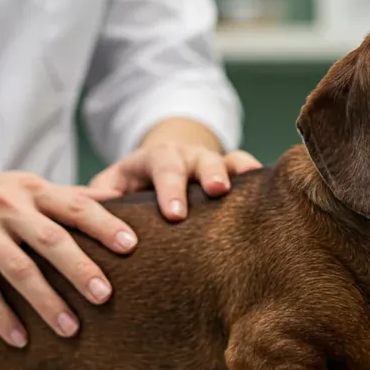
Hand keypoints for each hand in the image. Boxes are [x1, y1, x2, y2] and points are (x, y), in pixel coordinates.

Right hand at [0, 166, 136, 347]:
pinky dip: (0, 316)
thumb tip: (117, 198)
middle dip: (79, 268)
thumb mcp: (22, 185)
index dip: (103, 224)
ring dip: (44, 301)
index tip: (131, 246)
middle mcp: (6, 205)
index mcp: (30, 189)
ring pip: (17, 268)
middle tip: (106, 296)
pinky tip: (19, 340)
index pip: (74, 205)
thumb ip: (67, 195)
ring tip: (70, 329)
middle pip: (50, 239)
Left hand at [89, 142, 261, 220]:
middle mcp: (186, 155)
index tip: (175, 214)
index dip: (169, 187)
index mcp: (154, 158)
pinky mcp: (231, 171)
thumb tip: (94, 202)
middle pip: (199, 158)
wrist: (159, 167)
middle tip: (216, 191)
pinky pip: (248, 170)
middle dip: (208, 174)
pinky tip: (276, 194)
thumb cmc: (132, 185)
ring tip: (250, 186)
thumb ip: (102, 191)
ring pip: (228, 159)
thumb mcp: (112, 183)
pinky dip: (260, 178)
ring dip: (238, 172)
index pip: (161, 165)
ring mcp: (211, 161)